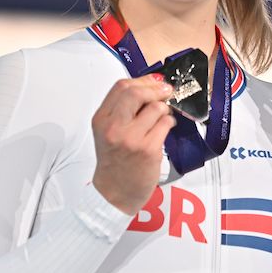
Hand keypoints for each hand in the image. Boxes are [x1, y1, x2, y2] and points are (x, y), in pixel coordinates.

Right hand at [91, 74, 176, 214]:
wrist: (115, 191)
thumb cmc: (115, 160)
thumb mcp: (109, 131)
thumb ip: (123, 109)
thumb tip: (151, 85)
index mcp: (101, 119)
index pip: (121, 87)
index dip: (143, 81)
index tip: (156, 82)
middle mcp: (113, 127)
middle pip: (137, 92)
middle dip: (157, 89)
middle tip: (166, 92)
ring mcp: (131, 138)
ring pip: (156, 108)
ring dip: (165, 109)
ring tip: (162, 118)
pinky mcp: (148, 149)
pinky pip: (166, 124)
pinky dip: (169, 123)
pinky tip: (164, 129)